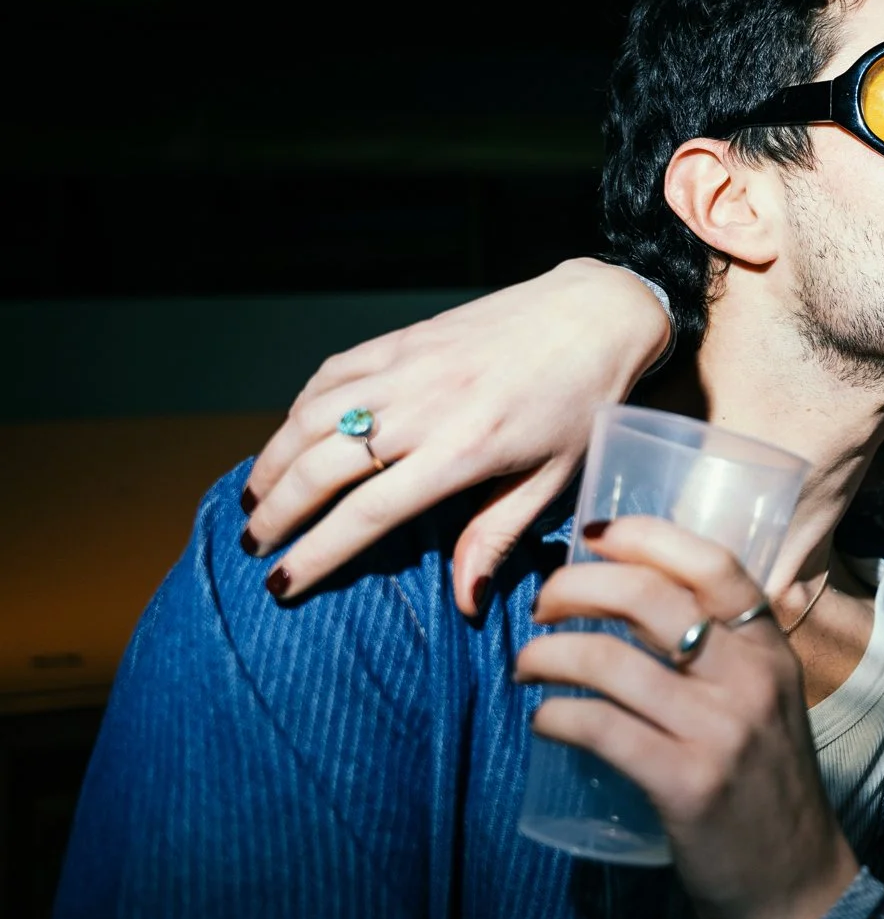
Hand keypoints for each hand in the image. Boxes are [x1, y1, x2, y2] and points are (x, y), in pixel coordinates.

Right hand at [242, 259, 671, 610]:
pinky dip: (299, 408)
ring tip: (255, 499)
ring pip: (311, 416)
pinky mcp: (402, 338)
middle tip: (254, 546)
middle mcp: (423, 407)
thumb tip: (465, 602)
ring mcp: (407, 367)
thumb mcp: (554, 478)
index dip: (318, 552)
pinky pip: (332, 374)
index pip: (369, 513)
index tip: (281, 583)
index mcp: (463, 451)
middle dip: (277, 512)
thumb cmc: (581, 403)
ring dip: (272, 460)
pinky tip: (290, 436)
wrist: (593, 316)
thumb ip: (498, 536)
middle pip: (322, 466)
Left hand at [517, 517, 858, 918]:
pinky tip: (543, 720)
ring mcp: (718, 731)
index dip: (644, 535)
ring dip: (547, 654)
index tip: (593, 534)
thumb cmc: (767, 788)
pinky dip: (554, 716)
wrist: (794, 885)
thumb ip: (723, 654)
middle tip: (543, 606)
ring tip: (528, 666)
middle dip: (575, 587)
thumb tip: (633, 599)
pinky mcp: (685, 783)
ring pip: (610, 660)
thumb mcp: (766, 702)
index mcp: (771, 650)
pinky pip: (598, 727)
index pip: (713, 564)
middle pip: (650, 597)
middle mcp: (750, 679)